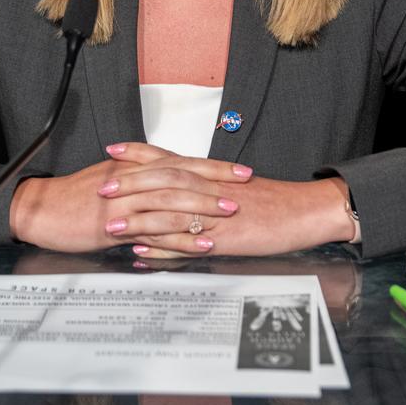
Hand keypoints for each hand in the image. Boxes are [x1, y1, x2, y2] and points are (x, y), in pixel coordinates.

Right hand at [9, 143, 250, 252]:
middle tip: (244, 186)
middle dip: (217, 181)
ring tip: (230, 213)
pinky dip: (181, 237)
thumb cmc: (74, 198)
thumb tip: (166, 181)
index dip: (213, 165)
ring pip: (172, 199)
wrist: (41, 209)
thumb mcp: (109, 181)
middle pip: (182, 175)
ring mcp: (126, 201)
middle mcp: (134, 179)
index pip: (182, 161)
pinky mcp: (117, 224)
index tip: (238, 170)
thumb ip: (138, 179)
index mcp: (135, 167)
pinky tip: (201, 244)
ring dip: (203, 206)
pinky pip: (155, 230)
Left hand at [105, 144, 355, 258]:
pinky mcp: (224, 238)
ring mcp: (215, 213)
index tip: (112, 150)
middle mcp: (209, 188)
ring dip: (137, 220)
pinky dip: (163, 248)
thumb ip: (207, 188)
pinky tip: (143, 254)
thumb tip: (182, 190)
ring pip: (170, 212)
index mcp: (210, 174)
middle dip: (128, 184)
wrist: (304, 211)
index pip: (168, 157)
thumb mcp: (236, 189)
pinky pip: (189, 243)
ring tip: (110, 227)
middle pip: (162, 181)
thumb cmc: (273, 202)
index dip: (138, 153)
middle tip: (101, 187)